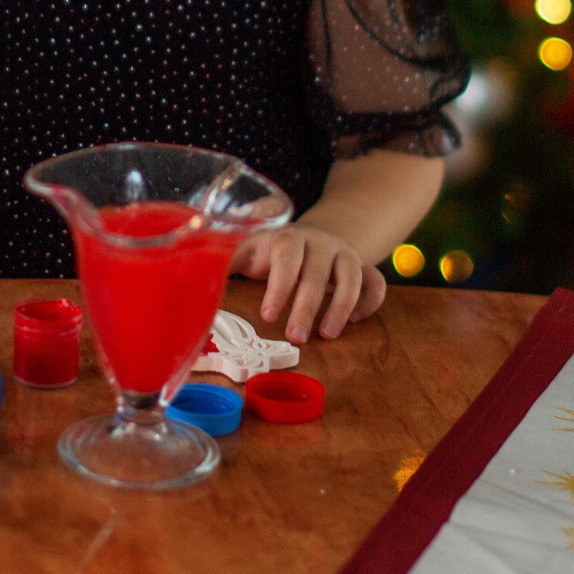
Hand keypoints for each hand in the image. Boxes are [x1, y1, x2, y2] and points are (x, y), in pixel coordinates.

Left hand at [232, 224, 386, 344]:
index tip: (268, 315)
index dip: (279, 285)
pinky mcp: (365, 267)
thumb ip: (228, 259)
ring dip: (341, 306)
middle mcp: (320, 242)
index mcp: (288, 237)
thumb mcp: (250, 249)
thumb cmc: (274, 251)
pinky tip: (356, 320)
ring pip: (352, 275)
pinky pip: (376, 282)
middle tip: (295, 338)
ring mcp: (345, 254)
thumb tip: (197, 272)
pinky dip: (370, 302)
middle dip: (307, 306)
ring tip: (328, 335)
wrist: (315, 235)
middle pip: (317, 272)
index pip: (286, 256)